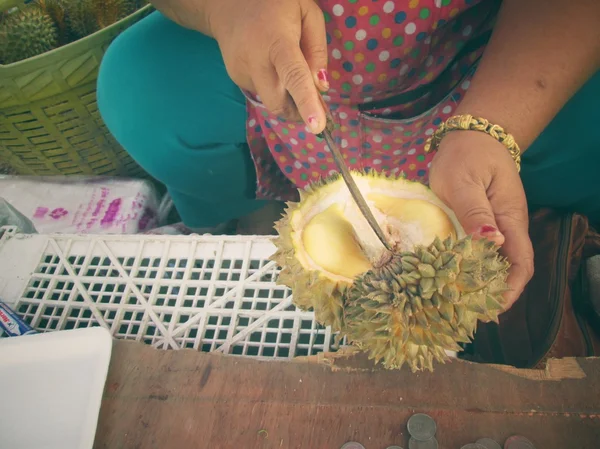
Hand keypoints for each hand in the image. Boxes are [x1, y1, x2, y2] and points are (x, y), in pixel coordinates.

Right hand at [208, 0, 327, 131]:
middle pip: (279, 103)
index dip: (306, 103)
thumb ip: (317, 49)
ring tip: (286, 69)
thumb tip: (321, 86)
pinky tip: (269, 65)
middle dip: (298, 112)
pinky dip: (272, 87)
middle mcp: (255, 61)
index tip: (316, 127)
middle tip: (313, 106)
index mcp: (277, 42)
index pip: (293, 77)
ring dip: (285, 97)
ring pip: (271, 100)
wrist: (227, 4)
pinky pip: (262, 92)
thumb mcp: (307, 12)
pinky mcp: (236, 79)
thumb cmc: (275, 4)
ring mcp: (241, 73)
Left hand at [428, 131, 534, 310]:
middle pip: (510, 267)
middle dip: (495, 292)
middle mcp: (507, 225)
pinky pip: (482, 250)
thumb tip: (490, 242)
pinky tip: (455, 276)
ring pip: (496, 261)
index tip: (493, 308)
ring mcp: (496, 224)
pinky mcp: (482, 221)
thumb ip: (475, 212)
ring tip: (460, 302)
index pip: (520, 262)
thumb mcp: (464, 182)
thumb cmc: (466, 156)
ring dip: (483, 282)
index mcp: (510, 218)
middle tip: (469, 313)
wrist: (472, 136)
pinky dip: (473, 266)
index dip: (511, 289)